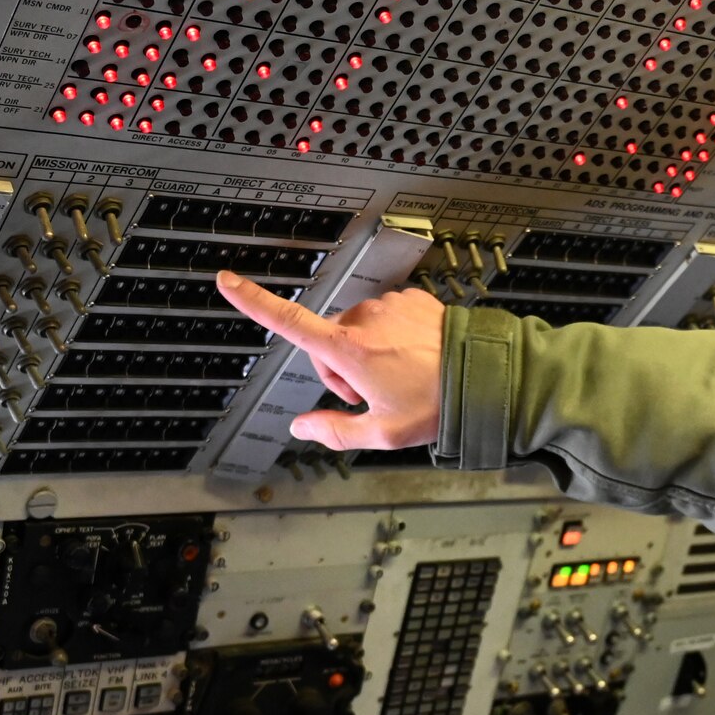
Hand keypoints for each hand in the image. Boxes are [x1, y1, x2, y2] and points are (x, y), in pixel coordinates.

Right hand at [215, 270, 446, 450]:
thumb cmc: (439, 403)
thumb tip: (302, 428)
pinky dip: (394, 337)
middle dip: (343, 369)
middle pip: (329, 344)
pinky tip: (417, 357)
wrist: (488, 374)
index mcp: (348, 349)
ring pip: (359, 331)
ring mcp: (388, 306)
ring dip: (370, 353)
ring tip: (404, 376)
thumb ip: (336, 431)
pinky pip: (388, 318)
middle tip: (376, 393)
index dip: (253, 302)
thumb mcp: (385, 432)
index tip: (226, 281)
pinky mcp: (411, 299)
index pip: (288, 322)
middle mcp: (363, 319)